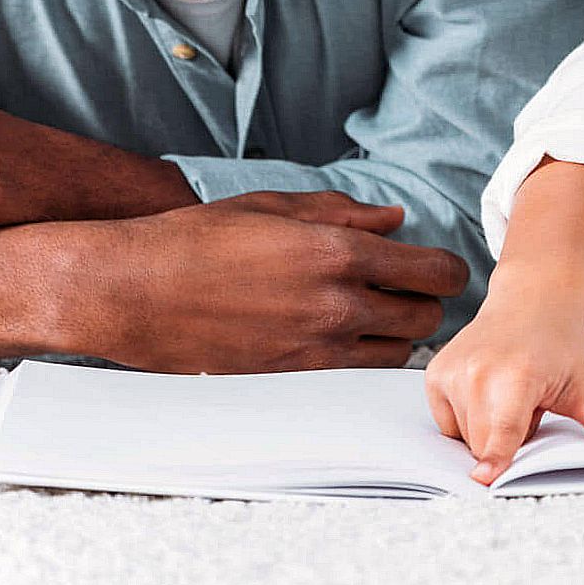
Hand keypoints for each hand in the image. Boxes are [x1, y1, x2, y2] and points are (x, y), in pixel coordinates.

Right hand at [80, 191, 466, 373]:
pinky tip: (344, 338)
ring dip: (398, 335)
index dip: (447, 269)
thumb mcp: (274, 206)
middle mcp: (337, 305)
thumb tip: (396, 218)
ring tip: (375, 315)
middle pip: (425, 317)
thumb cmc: (199, 239)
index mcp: (338, 252)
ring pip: (397, 354)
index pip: (433, 271)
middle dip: (426, 302)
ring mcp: (315, 348)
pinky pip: (355, 376)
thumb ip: (344, 212)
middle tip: (407, 289)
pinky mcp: (292, 378)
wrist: (136, 292)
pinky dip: (363, 359)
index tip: (439, 267)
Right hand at [426, 278, 583, 483]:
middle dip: (506, 443)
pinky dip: (467, 419)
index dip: (496, 459)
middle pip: (484, 444)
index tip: (484, 480)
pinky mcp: (435, 374)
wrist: (531, 300)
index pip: (504, 430)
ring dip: (487, 431)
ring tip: (511, 398)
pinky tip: (489, 393)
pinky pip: (447, 422)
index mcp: (516, 376)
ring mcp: (453, 371)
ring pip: (465, 437)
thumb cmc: (559, 344)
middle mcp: (478, 372)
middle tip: (530, 409)